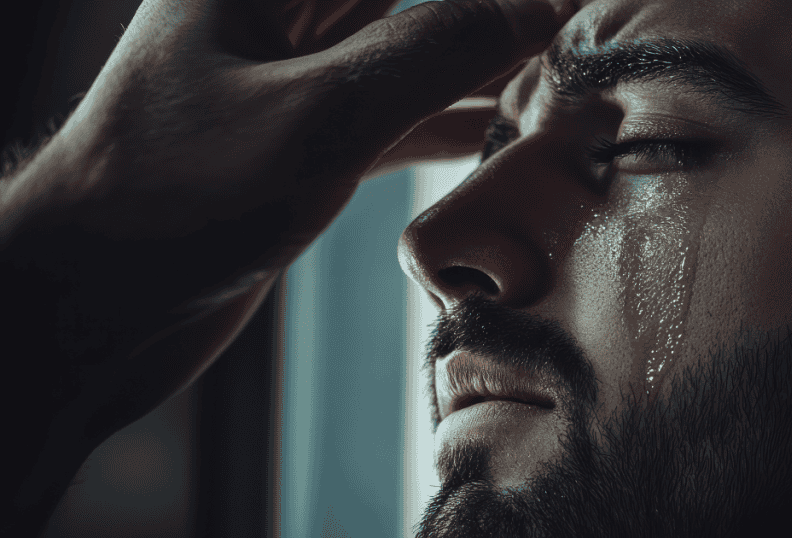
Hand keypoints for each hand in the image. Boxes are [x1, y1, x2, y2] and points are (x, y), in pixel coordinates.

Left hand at [1, 0, 572, 531]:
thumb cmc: (172, 201)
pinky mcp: (307, 144)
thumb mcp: (318, 117)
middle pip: (417, 0)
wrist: (89, 306)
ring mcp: (298, 79)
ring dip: (486, 63)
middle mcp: (285, 11)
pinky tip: (503, 133)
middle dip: (494, 13)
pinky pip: (399, 115)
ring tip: (562, 71)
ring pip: (416, 53)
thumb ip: (432, 52)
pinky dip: (451, 122)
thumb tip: (538, 5)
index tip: (562, 3)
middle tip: (578, 25)